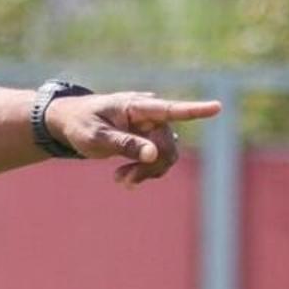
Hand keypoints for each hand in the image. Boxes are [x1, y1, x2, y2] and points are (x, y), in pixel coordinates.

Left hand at [55, 91, 226, 183]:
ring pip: (165, 156)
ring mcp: (150, 128)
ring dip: (147, 172)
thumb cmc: (81, 124)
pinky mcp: (148, 140)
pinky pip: (158, 160)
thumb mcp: (96, 137)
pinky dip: (145, 172)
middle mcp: (149, 115)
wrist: (71, 123)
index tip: (218, 107)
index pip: (170, 109)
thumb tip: (153, 154)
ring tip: (120, 181)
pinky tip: (125, 178)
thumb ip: (124, 144)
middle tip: (124, 182)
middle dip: (150, 167)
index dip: (195, 110)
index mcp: (136, 106)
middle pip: (167, 145)